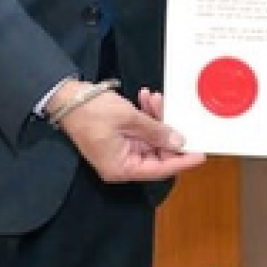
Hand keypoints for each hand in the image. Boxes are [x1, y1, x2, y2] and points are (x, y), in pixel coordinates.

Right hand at [52, 82, 205, 184]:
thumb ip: (157, 131)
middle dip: (167, 130)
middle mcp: (122, 164)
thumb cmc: (91, 111)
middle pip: (157, 153)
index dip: (182, 160)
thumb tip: (180, 142)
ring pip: (150, 139)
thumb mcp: (129, 119)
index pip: (160, 169)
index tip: (201, 153)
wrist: (65, 97)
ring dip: (156, 118)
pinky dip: (145, 117)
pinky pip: (140, 131)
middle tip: (173, 110)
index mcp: (122, 168)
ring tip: (155, 98)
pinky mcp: (119, 138)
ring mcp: (120, 151)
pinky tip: (146, 98)